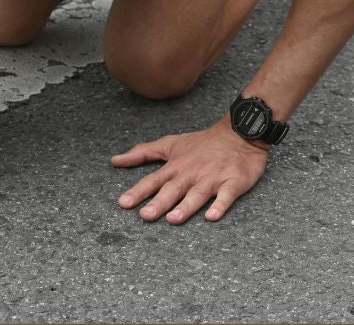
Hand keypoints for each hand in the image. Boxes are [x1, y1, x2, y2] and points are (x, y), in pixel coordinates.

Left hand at [110, 117, 269, 223]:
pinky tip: (211, 216)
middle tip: (145, 216)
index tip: (123, 203)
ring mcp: (212, 178)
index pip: (153, 180)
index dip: (138, 192)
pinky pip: (226, 196)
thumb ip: (142, 153)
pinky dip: (220, 205)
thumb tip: (115, 160)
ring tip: (173, 219)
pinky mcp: (233, 182)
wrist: (238, 134)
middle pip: (173, 190)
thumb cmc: (201, 143)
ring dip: (185, 207)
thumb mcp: (169, 144)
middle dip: (159, 203)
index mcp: (175, 166)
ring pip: (197, 194)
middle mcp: (191, 173)